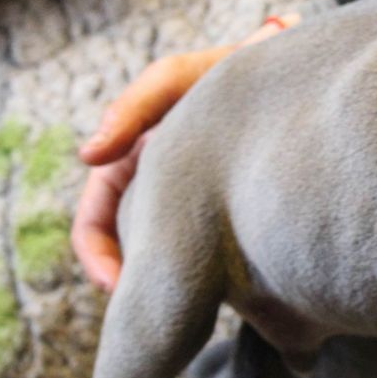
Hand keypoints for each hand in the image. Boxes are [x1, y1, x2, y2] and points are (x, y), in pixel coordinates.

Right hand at [72, 14, 300, 290]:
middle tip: (155, 309)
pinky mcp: (229, 212)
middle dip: (134, 280)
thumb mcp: (176, 79)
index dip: (98, 255)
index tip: (118, 287)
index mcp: (132, 158)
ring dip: (170, 281)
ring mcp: (194, 199)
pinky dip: (211, 273)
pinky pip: (212, 251)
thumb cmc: (228, 67)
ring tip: (191, 310)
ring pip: (168, 254)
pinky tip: (232, 290)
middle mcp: (157, 183)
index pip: (97, 218)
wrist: (291, 69)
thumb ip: (133, 107)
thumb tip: (86, 156)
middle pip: (129, 247)